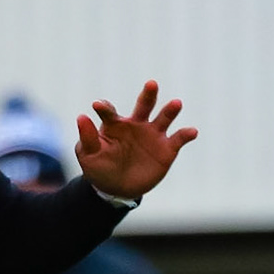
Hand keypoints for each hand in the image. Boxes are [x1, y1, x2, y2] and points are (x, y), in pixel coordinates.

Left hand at [74, 81, 198, 200]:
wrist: (118, 190)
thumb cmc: (100, 168)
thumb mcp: (89, 155)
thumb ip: (87, 137)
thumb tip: (81, 116)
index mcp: (114, 124)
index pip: (110, 111)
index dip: (104, 107)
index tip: (97, 106)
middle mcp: (136, 124)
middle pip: (144, 105)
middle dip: (148, 95)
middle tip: (151, 84)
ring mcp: (153, 135)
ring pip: (164, 118)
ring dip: (170, 110)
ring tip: (176, 103)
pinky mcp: (166, 149)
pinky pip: (178, 138)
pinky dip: (186, 134)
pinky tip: (192, 131)